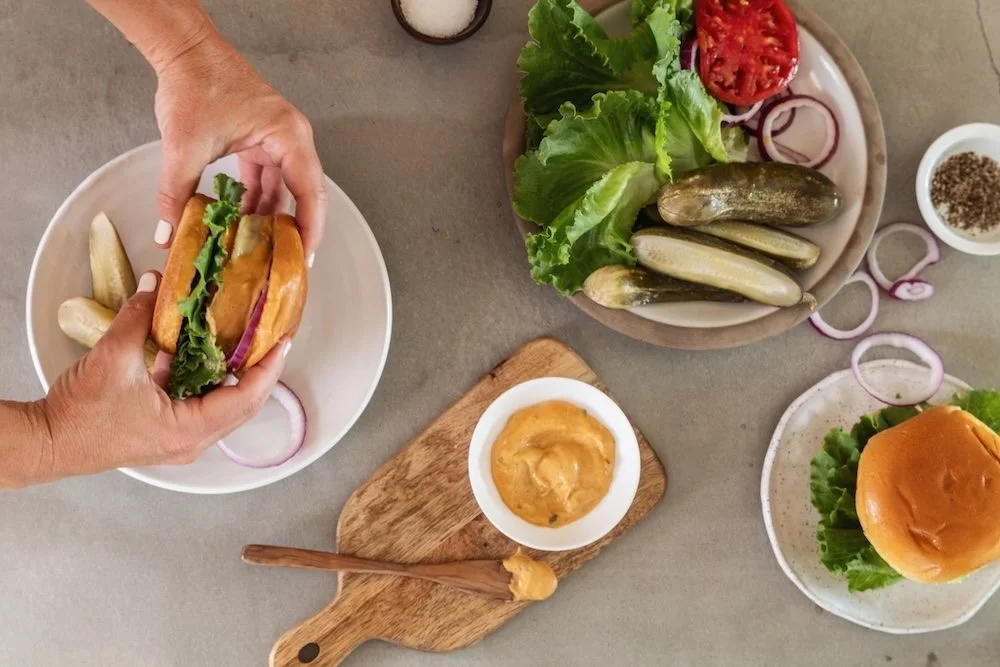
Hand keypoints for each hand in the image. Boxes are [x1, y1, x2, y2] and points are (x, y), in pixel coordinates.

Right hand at [39, 272, 287, 480]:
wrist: (48, 442)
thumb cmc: (80, 412)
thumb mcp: (113, 356)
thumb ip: (139, 316)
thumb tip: (154, 283)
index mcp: (188, 430)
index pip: (246, 398)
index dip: (268, 368)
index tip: (283, 342)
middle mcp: (191, 442)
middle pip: (242, 405)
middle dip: (260, 371)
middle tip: (272, 339)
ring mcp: (180, 441)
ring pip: (223, 406)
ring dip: (233, 375)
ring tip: (245, 342)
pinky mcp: (167, 434)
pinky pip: (200, 406)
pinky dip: (206, 381)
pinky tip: (202, 353)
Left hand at [151, 34, 326, 262]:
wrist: (187, 52)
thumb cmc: (196, 84)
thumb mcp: (184, 145)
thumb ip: (176, 193)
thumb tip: (168, 234)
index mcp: (288, 137)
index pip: (310, 193)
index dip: (309, 230)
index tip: (301, 258)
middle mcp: (293, 140)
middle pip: (306, 195)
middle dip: (295, 231)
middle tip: (285, 265)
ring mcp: (280, 141)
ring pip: (286, 190)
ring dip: (272, 218)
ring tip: (260, 251)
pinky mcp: (264, 142)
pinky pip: (269, 180)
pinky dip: (258, 202)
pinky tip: (243, 223)